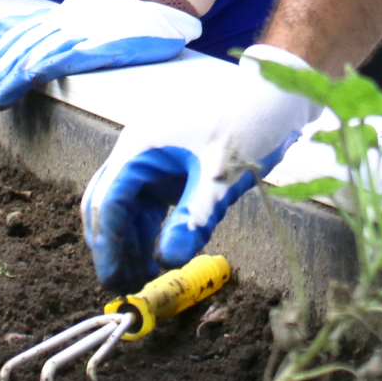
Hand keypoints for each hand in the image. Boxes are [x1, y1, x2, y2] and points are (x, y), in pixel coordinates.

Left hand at [0, 0, 201, 118]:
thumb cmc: (112, 11)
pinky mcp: (108, 43)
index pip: (14, 43)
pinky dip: (53, 61)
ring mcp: (86, 32)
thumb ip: (26, 26)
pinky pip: (77, 52)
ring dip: (15, 78)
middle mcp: (64, 23)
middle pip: (22, 51)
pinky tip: (34, 74)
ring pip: (43, 53)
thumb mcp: (63, 16)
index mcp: (53, 19)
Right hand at [82, 44, 319, 292]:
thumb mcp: (221, 177)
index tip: (117, 280)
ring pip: (125, 205)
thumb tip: (168, 263)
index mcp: (141, 145)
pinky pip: (147, 202)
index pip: (108, 200)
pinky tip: (160, 255)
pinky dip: (148, 230)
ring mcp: (153, 158)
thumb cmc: (247, 124)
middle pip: (107, 203)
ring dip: (129, 241)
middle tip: (125, 286)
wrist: (274, 94)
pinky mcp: (169, 166)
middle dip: (112, 245)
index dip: (108, 245)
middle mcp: (139, 150)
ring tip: (143, 278)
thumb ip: (193, 219)